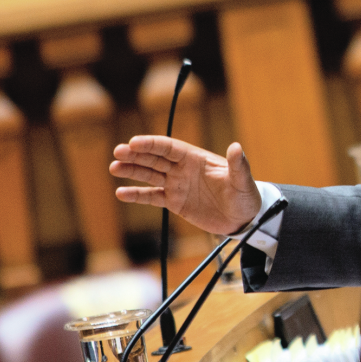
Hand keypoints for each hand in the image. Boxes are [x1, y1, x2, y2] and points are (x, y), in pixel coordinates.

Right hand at [110, 137, 261, 235]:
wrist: (244, 219)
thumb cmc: (246, 196)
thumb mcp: (243, 181)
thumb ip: (238, 165)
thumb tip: (237, 146)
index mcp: (196, 158)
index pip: (169, 147)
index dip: (151, 144)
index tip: (134, 142)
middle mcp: (183, 169)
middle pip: (154, 158)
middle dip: (136, 154)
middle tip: (118, 152)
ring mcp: (177, 184)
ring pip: (149, 174)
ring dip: (132, 170)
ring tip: (114, 167)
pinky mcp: (175, 202)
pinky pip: (152, 196)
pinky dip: (137, 195)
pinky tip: (122, 193)